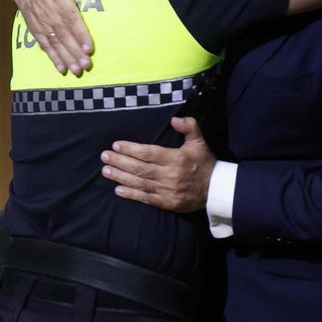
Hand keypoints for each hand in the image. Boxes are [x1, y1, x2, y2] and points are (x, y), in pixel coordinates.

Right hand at [0, 0, 102, 74]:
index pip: (71, 19)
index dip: (80, 34)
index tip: (89, 47)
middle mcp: (49, 14)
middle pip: (64, 36)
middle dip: (75, 52)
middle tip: (86, 65)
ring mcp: (41, 23)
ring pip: (55, 43)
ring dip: (66, 58)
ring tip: (76, 70)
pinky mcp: (36, 29)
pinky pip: (45, 45)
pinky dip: (53, 57)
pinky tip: (62, 67)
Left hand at [100, 116, 214, 212]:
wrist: (216, 190)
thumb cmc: (205, 163)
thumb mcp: (199, 142)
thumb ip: (189, 127)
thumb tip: (174, 119)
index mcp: (176, 158)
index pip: (148, 153)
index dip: (131, 149)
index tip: (116, 145)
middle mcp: (170, 175)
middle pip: (140, 168)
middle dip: (120, 162)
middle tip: (104, 157)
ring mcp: (167, 190)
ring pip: (139, 182)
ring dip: (120, 177)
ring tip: (105, 171)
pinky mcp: (166, 203)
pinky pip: (146, 198)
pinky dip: (131, 194)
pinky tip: (118, 190)